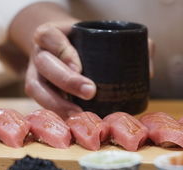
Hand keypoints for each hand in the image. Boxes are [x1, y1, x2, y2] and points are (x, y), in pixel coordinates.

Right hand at [25, 21, 155, 118]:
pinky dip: (57, 113)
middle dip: (67, 80)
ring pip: (37, 89)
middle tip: (90, 92)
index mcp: (50, 34)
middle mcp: (39, 53)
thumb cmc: (82, 42)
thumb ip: (125, 43)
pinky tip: (73, 121)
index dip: (62, 51)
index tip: (80, 66)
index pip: (49, 37)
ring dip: (58, 104)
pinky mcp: (37, 92)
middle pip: (45, 65)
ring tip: (80, 115)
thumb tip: (148, 71)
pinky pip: (41, 104)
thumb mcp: (97, 33)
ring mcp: (35, 74)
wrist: (61, 47)